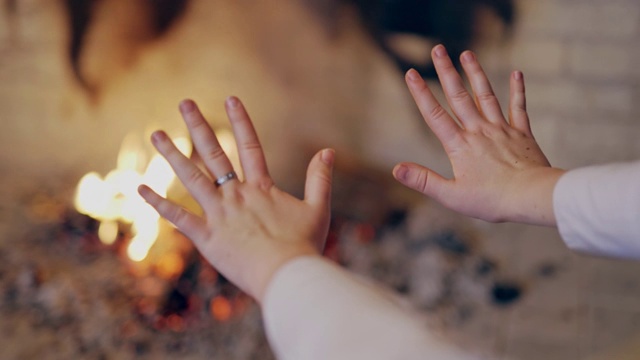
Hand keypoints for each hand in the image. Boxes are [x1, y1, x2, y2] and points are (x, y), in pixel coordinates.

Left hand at [138, 97, 333, 302]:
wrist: (287, 275)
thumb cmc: (304, 246)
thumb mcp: (318, 208)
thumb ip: (320, 178)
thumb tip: (328, 150)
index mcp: (261, 187)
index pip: (249, 146)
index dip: (241, 121)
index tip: (230, 99)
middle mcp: (236, 194)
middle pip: (213, 153)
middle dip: (199, 125)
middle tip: (185, 102)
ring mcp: (219, 214)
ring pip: (190, 178)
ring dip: (172, 154)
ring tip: (155, 134)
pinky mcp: (206, 237)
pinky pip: (177, 218)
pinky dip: (158, 204)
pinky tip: (140, 189)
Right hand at [393, 45, 564, 225]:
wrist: (531, 196)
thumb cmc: (492, 200)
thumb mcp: (451, 196)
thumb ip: (423, 180)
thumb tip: (397, 169)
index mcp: (460, 146)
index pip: (434, 114)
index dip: (420, 93)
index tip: (411, 73)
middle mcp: (479, 131)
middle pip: (458, 96)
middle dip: (446, 71)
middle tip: (437, 49)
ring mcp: (501, 129)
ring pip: (485, 95)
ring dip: (475, 73)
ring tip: (467, 54)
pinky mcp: (522, 133)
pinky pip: (518, 107)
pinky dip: (518, 90)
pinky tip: (517, 73)